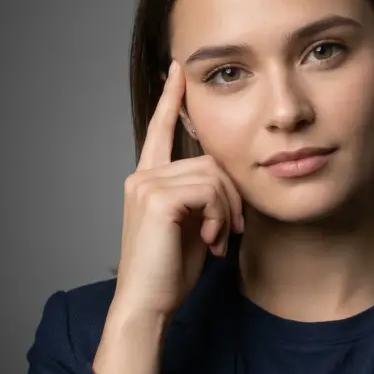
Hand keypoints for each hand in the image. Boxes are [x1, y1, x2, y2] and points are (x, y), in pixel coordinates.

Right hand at [114, 59, 244, 318]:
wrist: (148, 303)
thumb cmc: (170, 272)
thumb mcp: (194, 227)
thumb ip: (203, 198)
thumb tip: (228, 182)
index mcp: (148, 181)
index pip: (159, 131)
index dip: (171, 101)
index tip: (178, 70)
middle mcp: (142, 177)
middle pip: (209, 161)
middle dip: (231, 196)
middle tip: (230, 231)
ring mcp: (145, 185)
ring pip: (212, 176)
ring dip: (227, 209)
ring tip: (218, 239)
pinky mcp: (156, 198)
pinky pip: (208, 190)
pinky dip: (218, 215)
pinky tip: (211, 240)